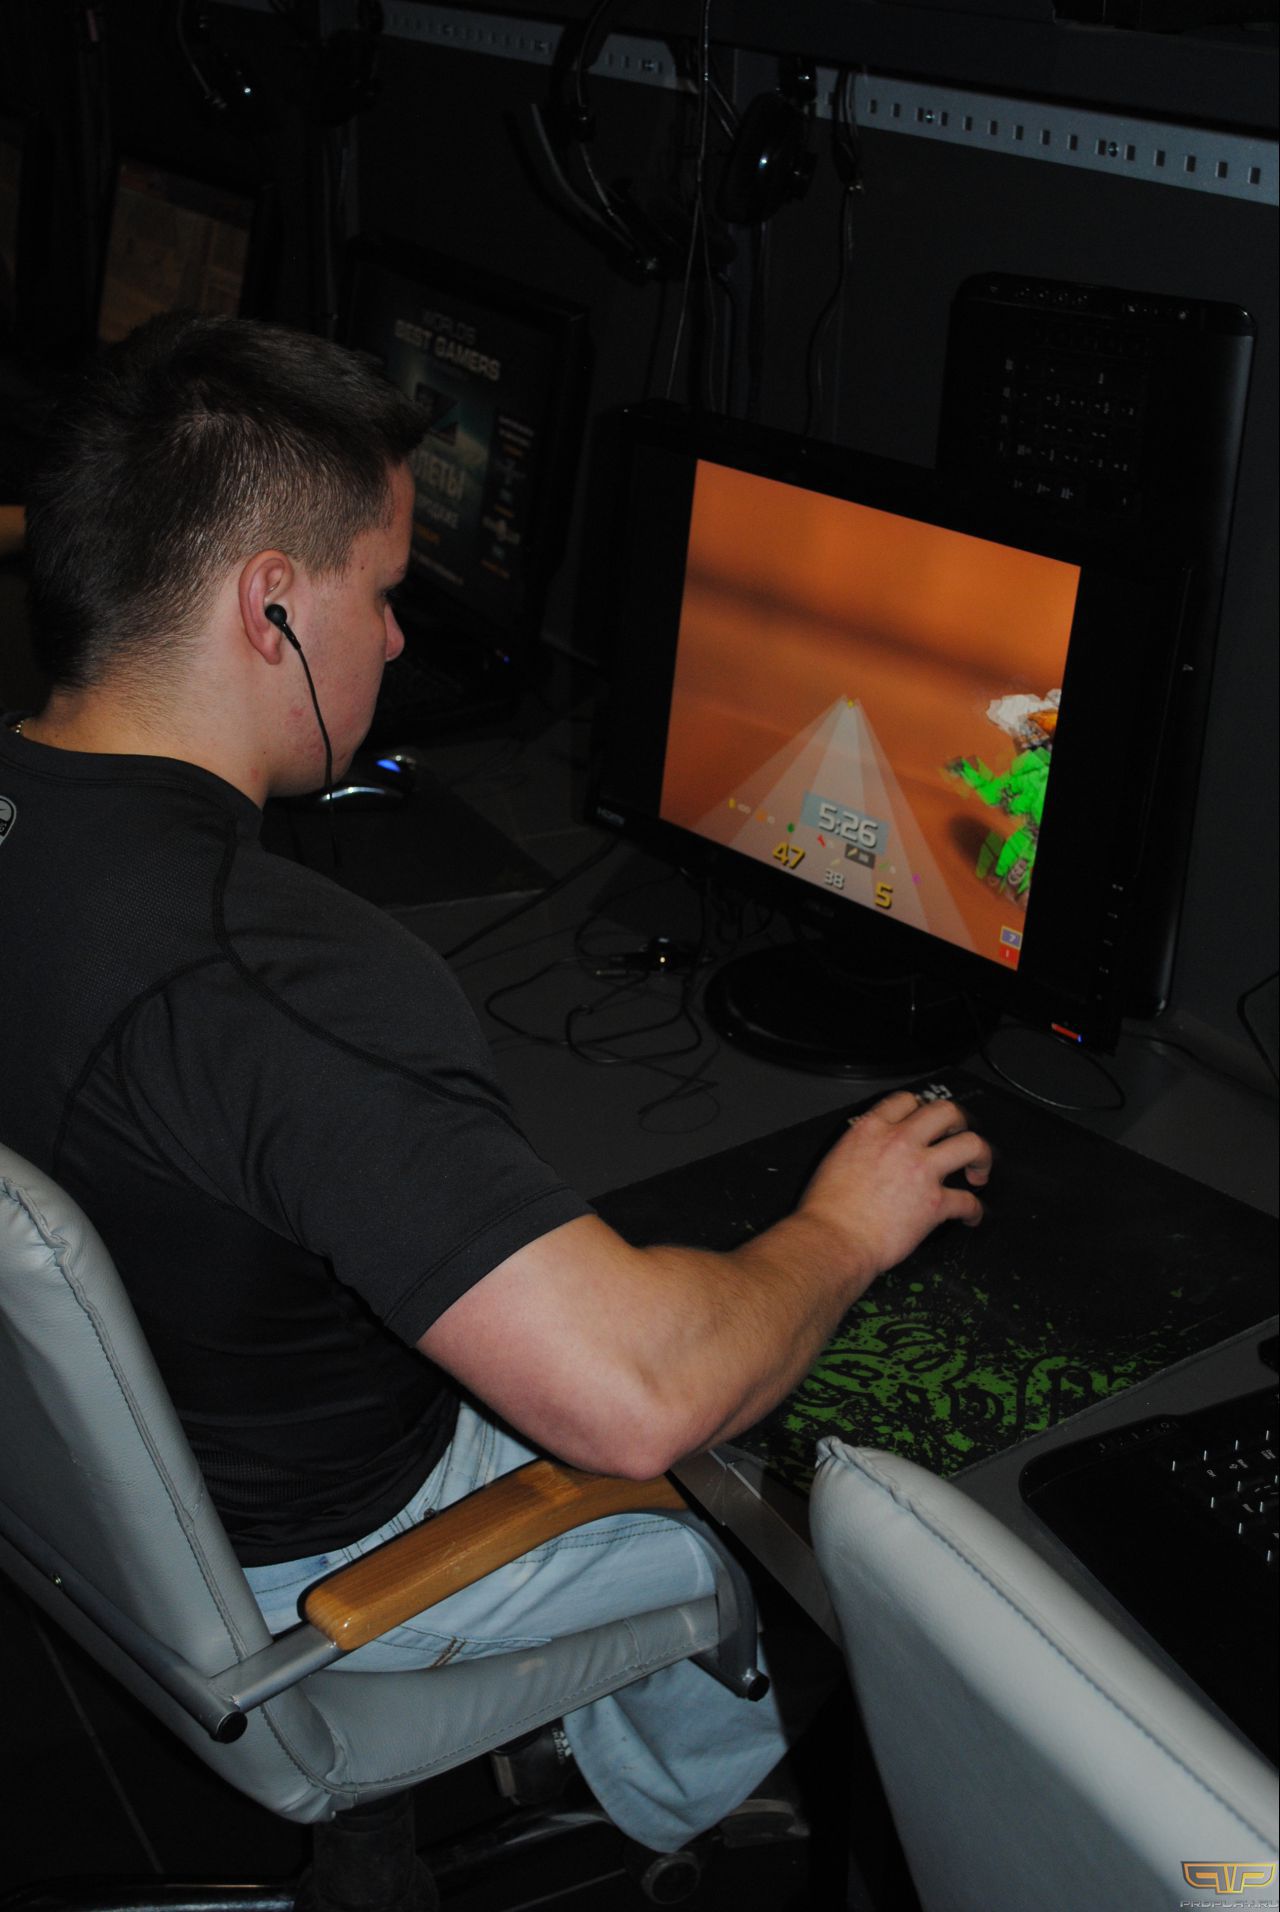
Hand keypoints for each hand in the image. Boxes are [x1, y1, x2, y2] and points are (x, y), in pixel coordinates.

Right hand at [798, 1089, 991, 1289]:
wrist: (833, 1240)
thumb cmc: (827, 1211)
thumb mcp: (835, 1160)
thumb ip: (861, 1148)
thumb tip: (871, 1155)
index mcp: (871, 1130)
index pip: (907, 1100)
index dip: (921, 1108)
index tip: (927, 1119)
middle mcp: (900, 1143)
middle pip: (946, 1112)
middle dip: (959, 1122)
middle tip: (959, 1135)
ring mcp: (921, 1171)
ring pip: (970, 1145)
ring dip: (981, 1156)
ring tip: (978, 1170)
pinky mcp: (935, 1202)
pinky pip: (968, 1201)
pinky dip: (974, 1210)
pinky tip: (971, 1215)